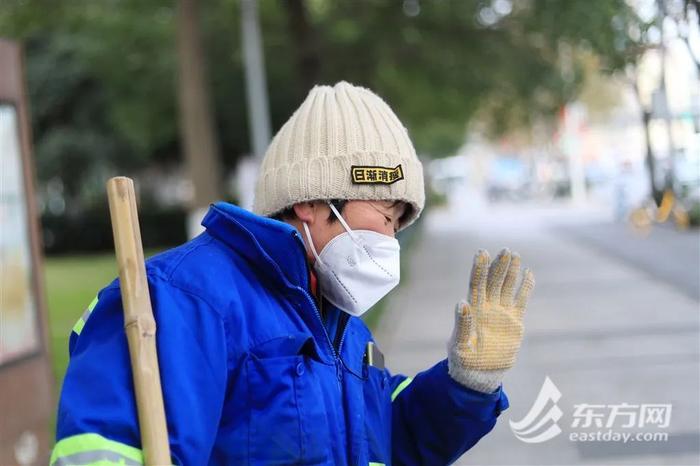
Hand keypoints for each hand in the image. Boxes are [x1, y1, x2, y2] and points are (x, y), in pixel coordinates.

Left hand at [447, 248, 534, 392]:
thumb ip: (462, 324)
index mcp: (473, 310)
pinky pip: (521, 301)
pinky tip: (529, 273)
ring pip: (507, 287)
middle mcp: (487, 308)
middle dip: (498, 265)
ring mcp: (501, 313)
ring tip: (514, 254)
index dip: (479, 268)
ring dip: (511, 271)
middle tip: (505, 250)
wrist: (479, 375)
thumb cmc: (464, 360)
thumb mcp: (460, 344)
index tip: (482, 252)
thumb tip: (461, 302)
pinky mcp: (514, 322)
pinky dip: (526, 287)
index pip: (476, 284)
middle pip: (494, 281)